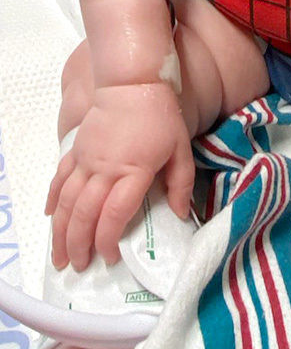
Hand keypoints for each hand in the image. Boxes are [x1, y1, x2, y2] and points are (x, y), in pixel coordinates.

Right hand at [45, 82, 193, 271]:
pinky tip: (49, 217)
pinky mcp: (77, 150)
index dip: (108, 241)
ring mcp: (86, 160)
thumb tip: (180, 214)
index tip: (109, 258)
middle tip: (78, 267)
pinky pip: (60, 179)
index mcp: (133, 171)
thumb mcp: (181, 148)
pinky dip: (53, 200)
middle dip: (78, 245)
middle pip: (84, 214)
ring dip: (60, 231)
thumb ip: (181, 183)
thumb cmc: (161, 116)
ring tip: (59, 255)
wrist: (132, 82)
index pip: (114, 214)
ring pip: (67, 202)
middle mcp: (104, 169)